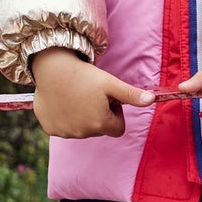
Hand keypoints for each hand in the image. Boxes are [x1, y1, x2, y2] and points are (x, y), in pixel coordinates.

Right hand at [30, 48, 154, 138]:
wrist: (52, 68)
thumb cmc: (84, 74)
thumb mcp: (111, 83)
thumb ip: (131, 95)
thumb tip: (151, 100)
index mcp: (100, 124)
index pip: (118, 129)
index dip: (115, 114)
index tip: (107, 99)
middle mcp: (82, 133)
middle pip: (99, 130)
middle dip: (98, 116)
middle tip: (90, 96)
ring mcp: (65, 132)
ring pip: (81, 130)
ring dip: (81, 118)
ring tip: (76, 97)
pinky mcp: (50, 129)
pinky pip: (63, 128)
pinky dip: (64, 118)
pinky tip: (63, 102)